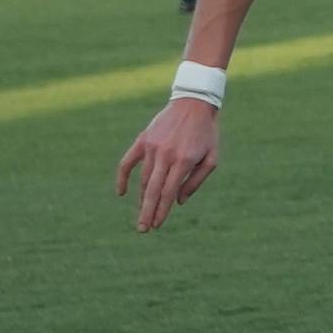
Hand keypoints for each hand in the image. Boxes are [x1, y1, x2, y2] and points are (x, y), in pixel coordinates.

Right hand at [116, 99, 220, 232]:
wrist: (193, 104)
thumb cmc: (206, 134)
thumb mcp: (211, 159)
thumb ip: (195, 181)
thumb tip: (179, 202)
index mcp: (183, 161)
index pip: (168, 193)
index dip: (161, 211)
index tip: (157, 225)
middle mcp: (165, 155)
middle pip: (152, 190)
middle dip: (147, 212)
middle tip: (143, 229)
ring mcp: (152, 147)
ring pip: (144, 179)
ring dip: (142, 198)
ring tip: (143, 214)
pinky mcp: (143, 140)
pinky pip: (127, 162)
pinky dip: (122, 178)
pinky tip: (122, 192)